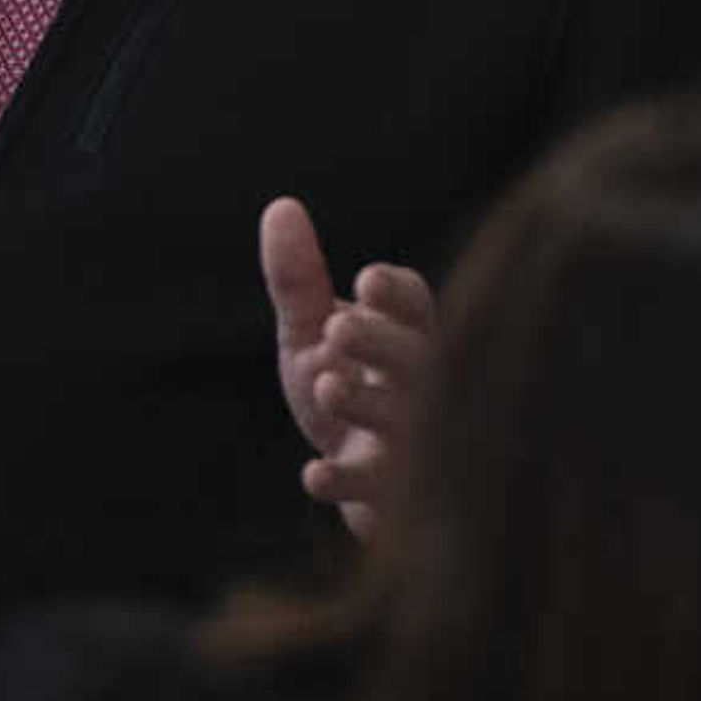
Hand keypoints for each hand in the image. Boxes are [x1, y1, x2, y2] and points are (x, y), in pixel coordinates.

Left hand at [260, 196, 433, 538]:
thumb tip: (280, 206)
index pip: (417, 305)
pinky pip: (375, 489)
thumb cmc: (340, 392)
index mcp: (406, 336)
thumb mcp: (310, 334)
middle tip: (339, 329)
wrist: (350, 481)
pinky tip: (312, 475)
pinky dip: (346, 482)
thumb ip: (298, 279)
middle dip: (384, 343)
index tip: (364, 283)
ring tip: (327, 387)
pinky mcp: (388, 494)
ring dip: (369, 405)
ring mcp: (409, 444)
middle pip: (420, 360)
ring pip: (405, 422)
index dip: (396, 295)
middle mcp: (420, 388)